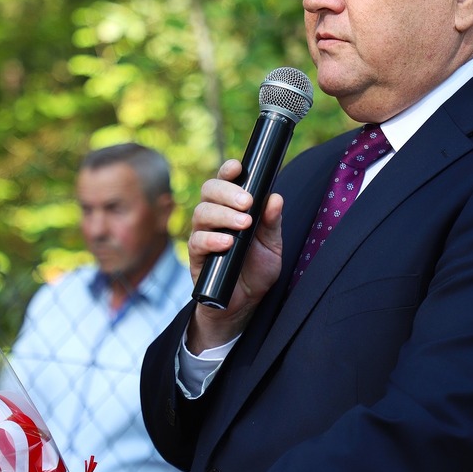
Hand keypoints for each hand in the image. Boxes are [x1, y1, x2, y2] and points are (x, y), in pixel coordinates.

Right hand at [187, 159, 283, 350]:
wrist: (245, 304)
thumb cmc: (256, 270)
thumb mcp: (272, 245)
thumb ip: (272, 222)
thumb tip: (276, 198)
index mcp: (231, 208)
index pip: (225, 182)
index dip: (228, 171)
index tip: (238, 167)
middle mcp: (214, 217)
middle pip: (209, 191)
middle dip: (227, 192)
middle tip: (248, 203)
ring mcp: (203, 236)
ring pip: (201, 213)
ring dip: (223, 215)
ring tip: (244, 224)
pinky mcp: (196, 257)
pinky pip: (197, 242)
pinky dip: (212, 239)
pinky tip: (227, 242)